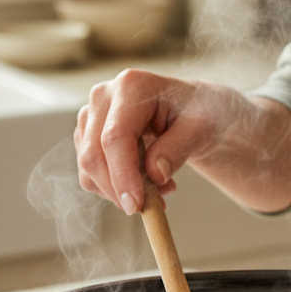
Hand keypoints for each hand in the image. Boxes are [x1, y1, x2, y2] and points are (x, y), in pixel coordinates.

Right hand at [74, 68, 290, 215]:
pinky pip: (91, 174)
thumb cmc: (202, 113)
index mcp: (132, 86)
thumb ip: (178, 148)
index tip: (136, 205)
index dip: (122, 175)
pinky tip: (148, 184)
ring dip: (121, 191)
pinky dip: (116, 189)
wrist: (197, 112)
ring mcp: (91, 116)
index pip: (115, 137)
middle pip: (94, 154)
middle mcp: (104, 96)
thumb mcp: (203, 128)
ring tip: (163, 187)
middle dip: (120, 189)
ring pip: (89, 168)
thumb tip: (154, 174)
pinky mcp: (87, 136)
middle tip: (155, 205)